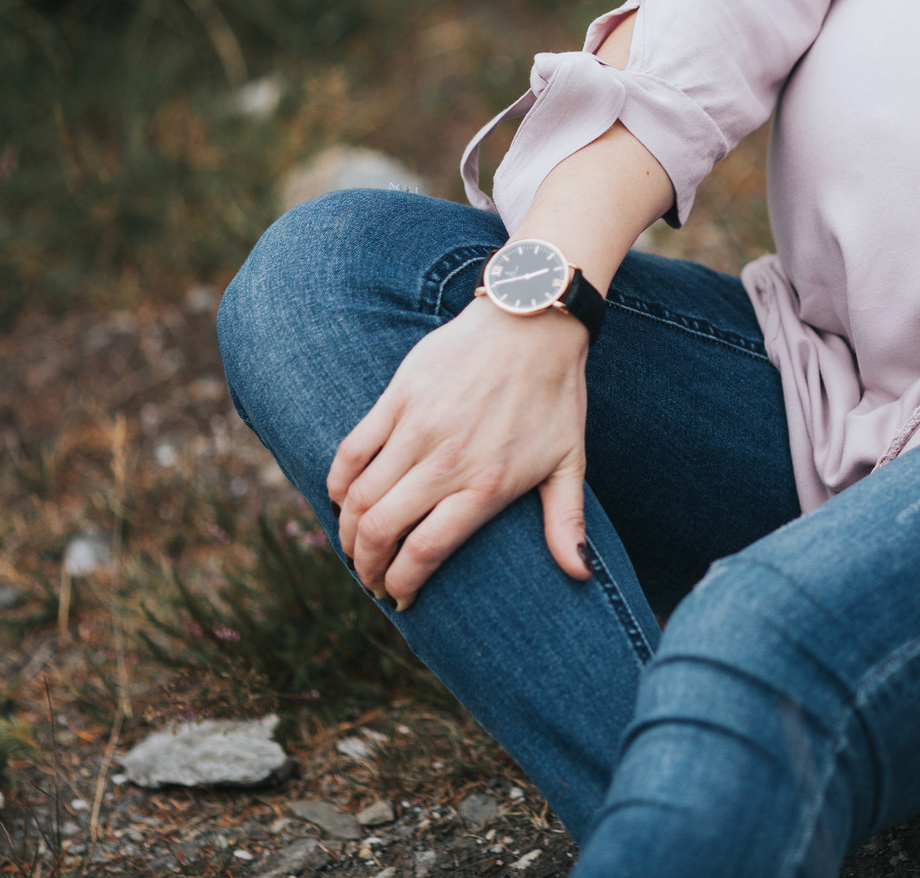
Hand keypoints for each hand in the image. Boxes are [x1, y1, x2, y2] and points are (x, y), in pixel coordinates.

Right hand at [328, 297, 591, 608]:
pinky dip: (338, 483)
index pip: (424, 551)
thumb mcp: (569, 461)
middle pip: (381, 530)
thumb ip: (566, 521)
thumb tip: (581, 574)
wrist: (533, 322)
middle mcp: (446, 461)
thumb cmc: (555, 395)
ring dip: (348, 531)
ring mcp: (417, 427)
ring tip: (354, 546)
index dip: (401, 582)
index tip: (398, 596)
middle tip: (370, 578)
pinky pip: (351, 450)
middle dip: (367, 566)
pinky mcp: (398, 397)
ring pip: (360, 496)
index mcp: (485, 485)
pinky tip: (342, 500)